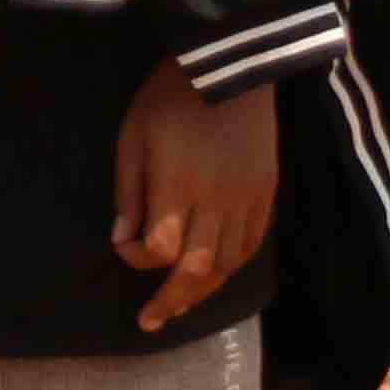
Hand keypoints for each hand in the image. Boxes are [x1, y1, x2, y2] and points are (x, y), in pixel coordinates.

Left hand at [115, 60, 280, 332]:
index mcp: (178, 185)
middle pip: (198, 269)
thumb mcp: (133, 138)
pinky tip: (214, 276)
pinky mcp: (267, 193)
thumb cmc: (169, 98)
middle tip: (149, 322)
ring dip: (203, 292)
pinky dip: (231, 268)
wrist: (230, 67)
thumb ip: (129, 192)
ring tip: (179, 307)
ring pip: (229, 264)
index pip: (160, 247)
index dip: (136, 260)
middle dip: (171, 300)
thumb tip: (122, 241)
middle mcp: (217, 200)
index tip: (123, 249)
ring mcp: (248, 199)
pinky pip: (252, 245)